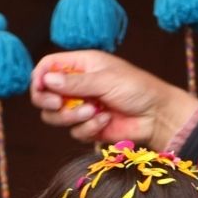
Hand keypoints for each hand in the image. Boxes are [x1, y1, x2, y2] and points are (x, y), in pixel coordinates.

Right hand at [30, 50, 197, 147]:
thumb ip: (75, 82)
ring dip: (70, 116)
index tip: (41, 88)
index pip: (47, 67)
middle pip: (44, 95)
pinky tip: (105, 121)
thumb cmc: (137, 89)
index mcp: (80, 65)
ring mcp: (82, 108)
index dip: (39, 77)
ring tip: (93, 111)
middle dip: (48, 101)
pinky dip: (88, 128)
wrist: (158, 116)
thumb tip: (46, 80)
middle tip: (57, 103)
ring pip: (55, 116)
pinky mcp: (90, 127)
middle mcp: (77, 86)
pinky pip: (75, 132)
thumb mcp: (105, 79)